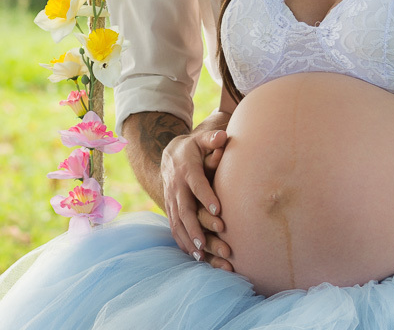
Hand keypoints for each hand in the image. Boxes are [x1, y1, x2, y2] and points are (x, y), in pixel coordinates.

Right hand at [161, 129, 232, 267]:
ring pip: (178, 223)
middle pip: (184, 210)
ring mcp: (171, 200)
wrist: (170, 155)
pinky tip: (194, 256)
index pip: (197, 185)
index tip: (218, 211)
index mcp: (187, 171)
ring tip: (201, 256)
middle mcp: (177, 188)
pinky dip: (183, 242)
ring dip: (188, 240)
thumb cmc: (193, 148)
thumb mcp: (201, 139)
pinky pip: (174, 228)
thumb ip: (212, 139)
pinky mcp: (170, 209)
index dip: (206, 197)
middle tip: (205, 243)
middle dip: (194, 227)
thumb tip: (223, 136)